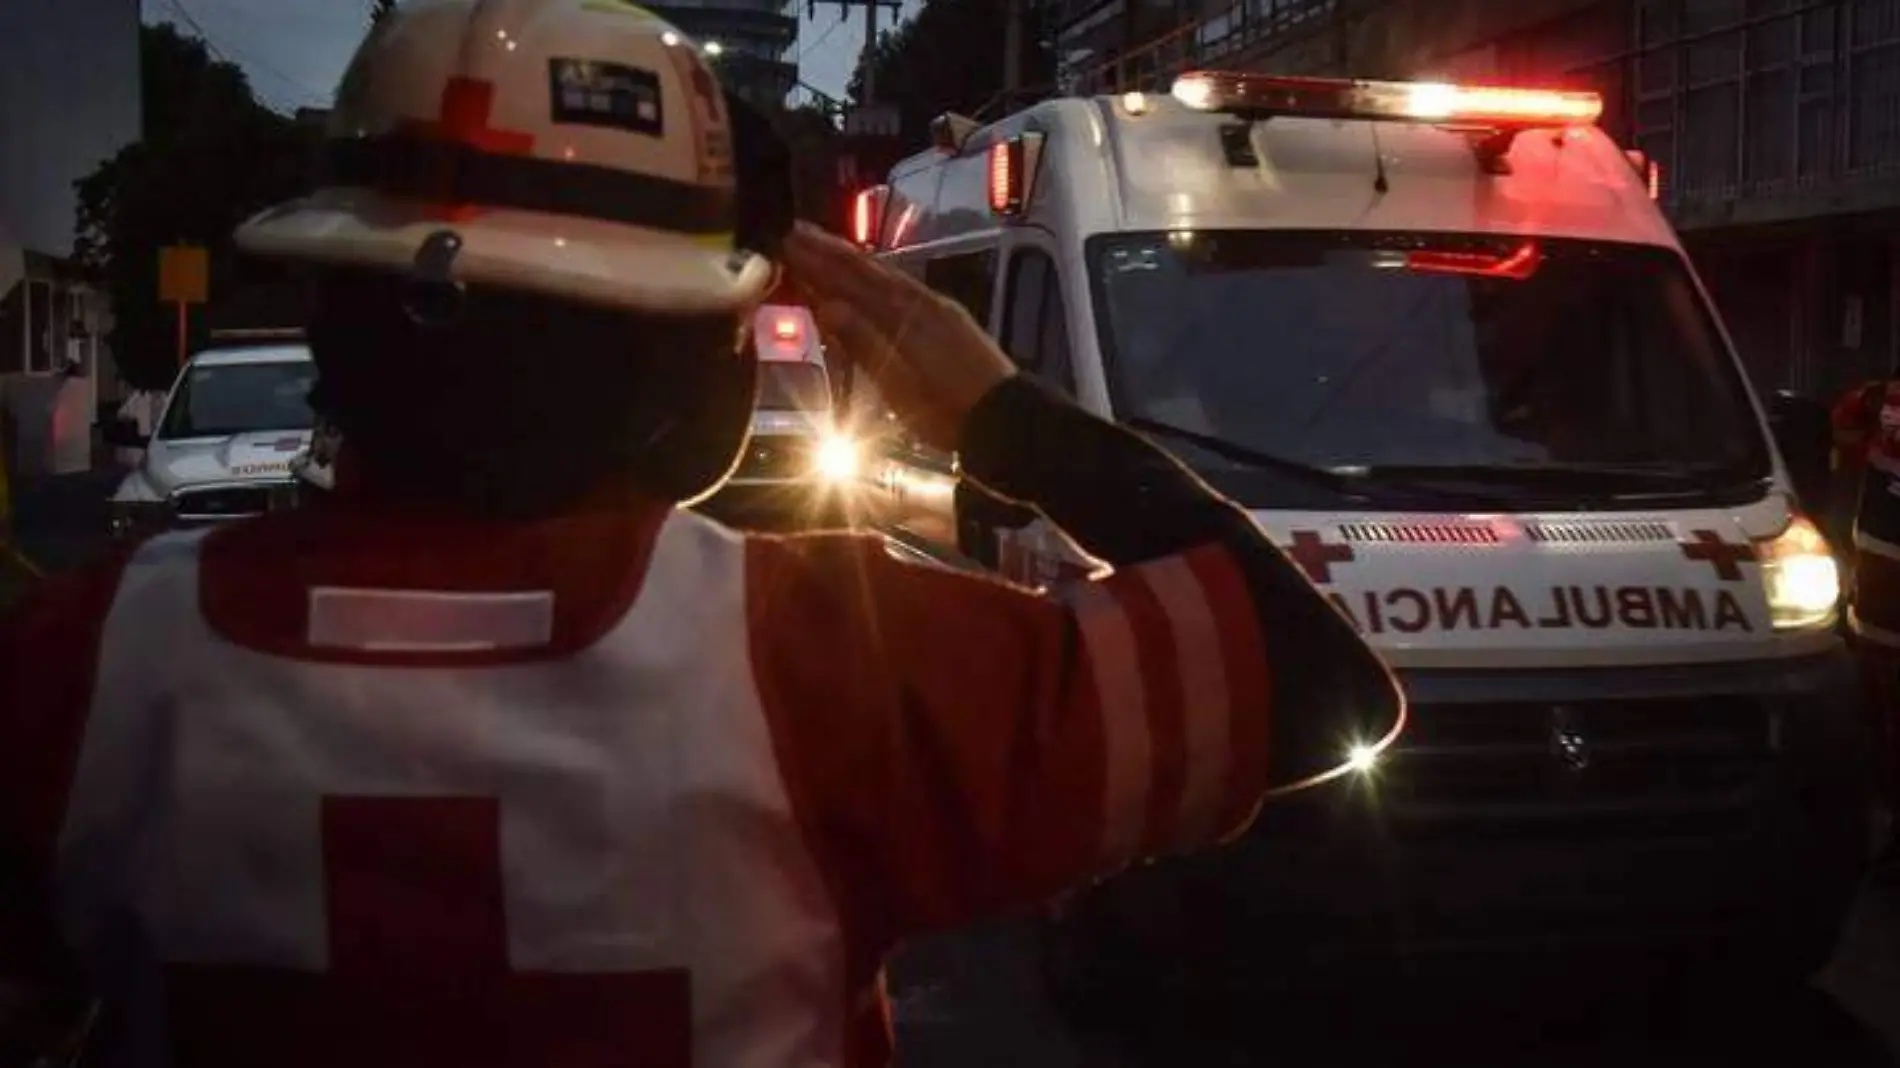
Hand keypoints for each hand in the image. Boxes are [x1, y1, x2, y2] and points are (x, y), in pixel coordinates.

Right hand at [781, 223, 1013, 450]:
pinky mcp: (947, 318)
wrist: (1004, 415)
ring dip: (852, 260)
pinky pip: (902, 286)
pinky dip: (877, 276)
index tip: (786, 243)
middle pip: (867, 270)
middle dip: (830, 251)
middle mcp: (919, 301)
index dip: (817, 262)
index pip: (851, 280)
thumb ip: (865, 343)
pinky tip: (871, 277)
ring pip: (885, 274)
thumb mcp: (900, 386)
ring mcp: (935, 307)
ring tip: (825, 247)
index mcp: (903, 315)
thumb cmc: (948, 409)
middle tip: (795, 232)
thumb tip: (827, 307)